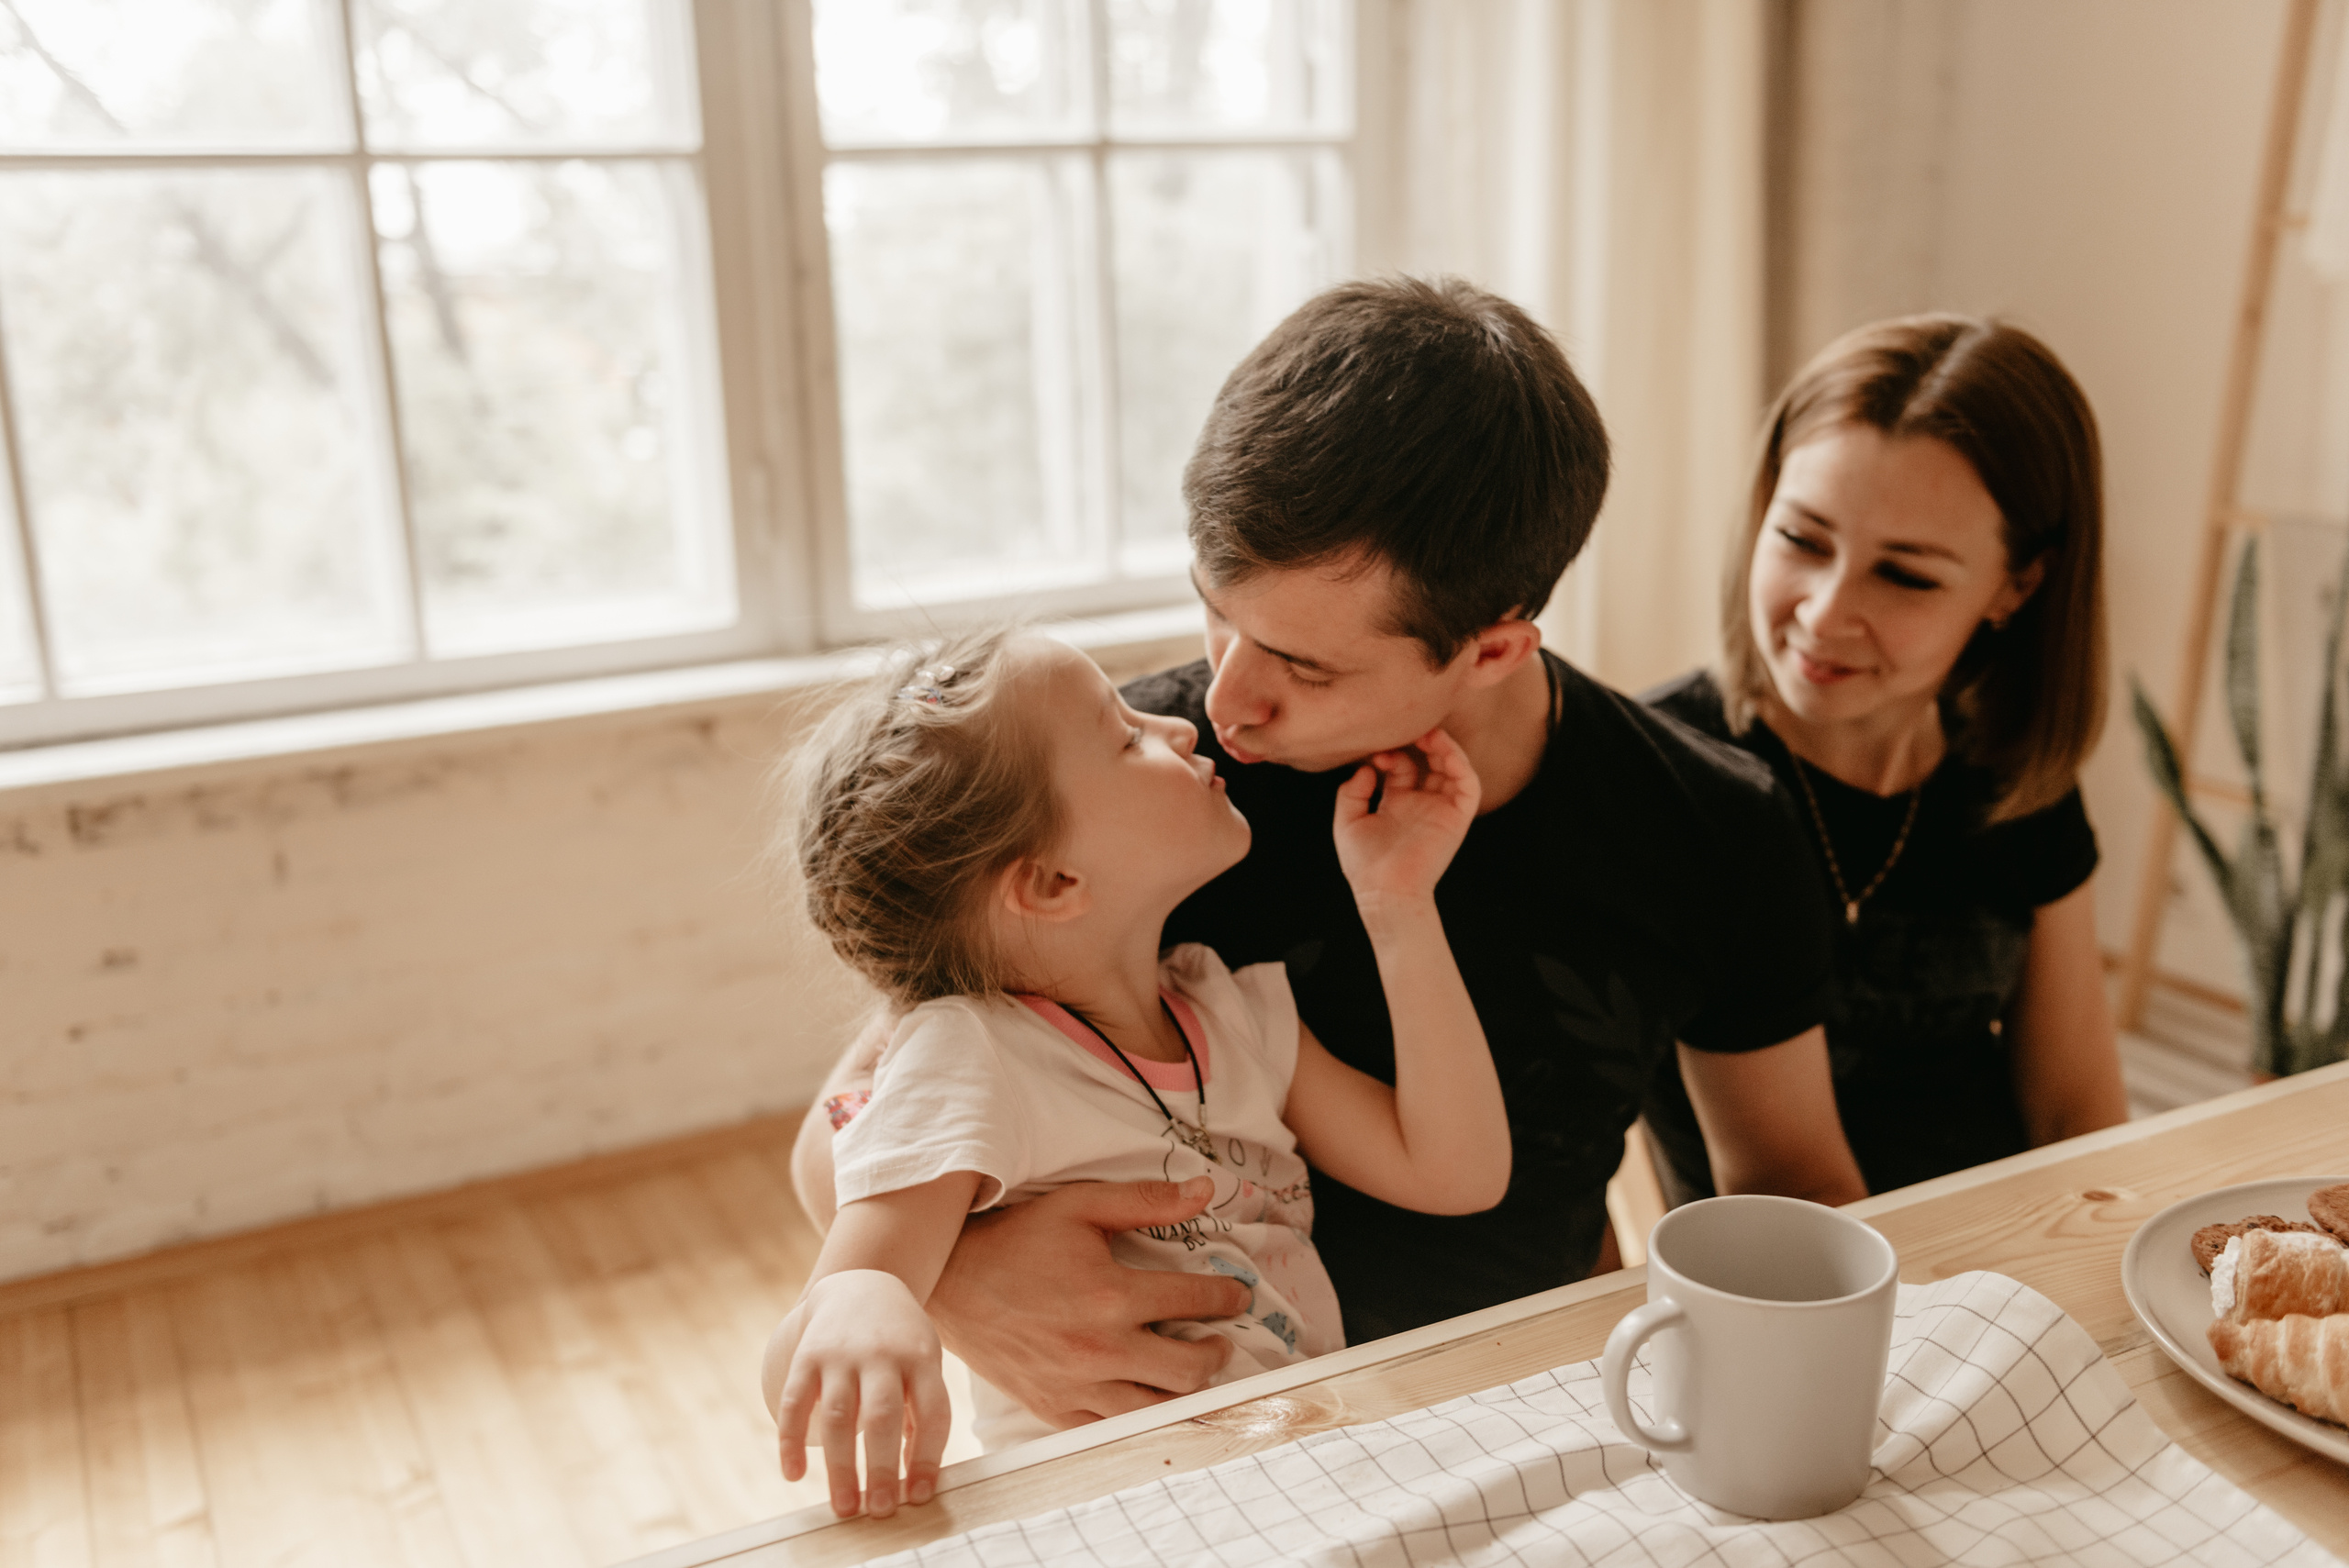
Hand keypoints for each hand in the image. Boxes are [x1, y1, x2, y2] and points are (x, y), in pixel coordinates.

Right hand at [764, 1271, 952, 1518]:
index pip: (932, 1411)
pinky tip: (793, 1474)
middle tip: (880, 1510)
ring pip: (839, 1416)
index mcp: (921, 1357)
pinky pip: (796, 1402)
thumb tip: (915, 1478)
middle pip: (883, 1416)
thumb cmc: (901, 1341)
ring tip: (845, 1507)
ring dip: (840, 1466)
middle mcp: (881, 1353)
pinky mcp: (807, 1356)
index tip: (919, 1496)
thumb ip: (920, 1413)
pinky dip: (790, 1441)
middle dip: (882, 1468)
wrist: (859, 1285)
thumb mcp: (924, 1363)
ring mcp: (841, 1353)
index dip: (927, 1457)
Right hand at [926, 1178, 1253, 1424]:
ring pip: (1154, 1408)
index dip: (1225, 1297)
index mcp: (1111, 1295)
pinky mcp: (1053, 1407)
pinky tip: (1142, 1393)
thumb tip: (1206, 1191)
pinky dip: (1135, 1413)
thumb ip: (1146, 1201)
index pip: (1194, 1301)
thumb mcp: (1080, 1206)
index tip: (1235, 1296)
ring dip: (1183, 1390)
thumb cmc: (1017, 1238)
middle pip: (1187, 1369)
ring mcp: (1076, 1385)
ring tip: (1188, 1369)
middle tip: (1217, 1339)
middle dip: (1215, 1353)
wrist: (951, 1280)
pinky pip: (1109, 1426)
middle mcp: (1100, 1348)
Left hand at [1333, 727, 1481, 904]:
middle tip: (1408, 729)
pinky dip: (1462, 765)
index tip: (1377, 753)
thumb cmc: (1364, 864)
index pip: (1403, 766)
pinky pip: (1469, 786)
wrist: (1384, 891)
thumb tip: (1367, 768)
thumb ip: (1352, 792)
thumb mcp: (1348, 821)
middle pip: (1430, 762)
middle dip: (1421, 742)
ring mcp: (1440, 809)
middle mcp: (1421, 803)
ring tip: (1428, 734)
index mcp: (1396, 804)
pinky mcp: (1456, 818)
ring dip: (1445, 747)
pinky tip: (1445, 752)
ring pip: (1453, 768)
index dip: (1392, 753)